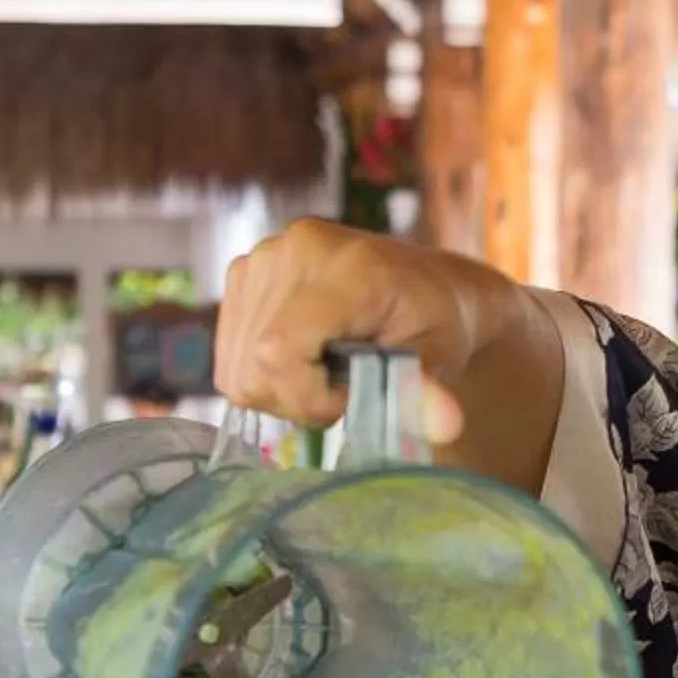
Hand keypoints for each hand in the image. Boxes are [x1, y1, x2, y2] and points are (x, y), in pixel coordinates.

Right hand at [215, 219, 543, 447]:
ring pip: (236, 366)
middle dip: (298, 399)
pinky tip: (302, 358)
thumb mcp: (440, 359)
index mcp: (349, 267)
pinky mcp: (245, 272)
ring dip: (279, 389)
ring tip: (325, 372)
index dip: (305, 395)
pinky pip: (229, 353)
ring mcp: (263, 256)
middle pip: (253, 365)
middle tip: (343, 389)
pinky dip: (262, 373)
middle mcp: (295, 250)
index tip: (348, 399)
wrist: (426, 283)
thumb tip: (449, 427)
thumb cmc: (436, 323)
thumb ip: (425, 393)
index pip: (279, 350)